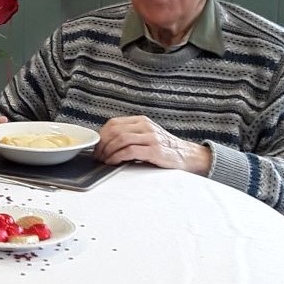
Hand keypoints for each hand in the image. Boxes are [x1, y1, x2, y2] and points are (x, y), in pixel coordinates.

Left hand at [93, 115, 211, 174]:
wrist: (187, 156)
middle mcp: (145, 126)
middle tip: (97, 156)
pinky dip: (117, 157)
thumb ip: (130, 135)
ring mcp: (150, 137)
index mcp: (141, 121)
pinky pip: (130, 151)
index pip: (113, 123)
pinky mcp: (154, 150)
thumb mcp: (146, 136)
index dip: (101, 135)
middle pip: (114, 130)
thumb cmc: (164, 148)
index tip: (96, 146)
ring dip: (108, 151)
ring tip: (104, 160)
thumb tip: (105, 144)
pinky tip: (114, 162)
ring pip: (120, 139)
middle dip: (102, 144)